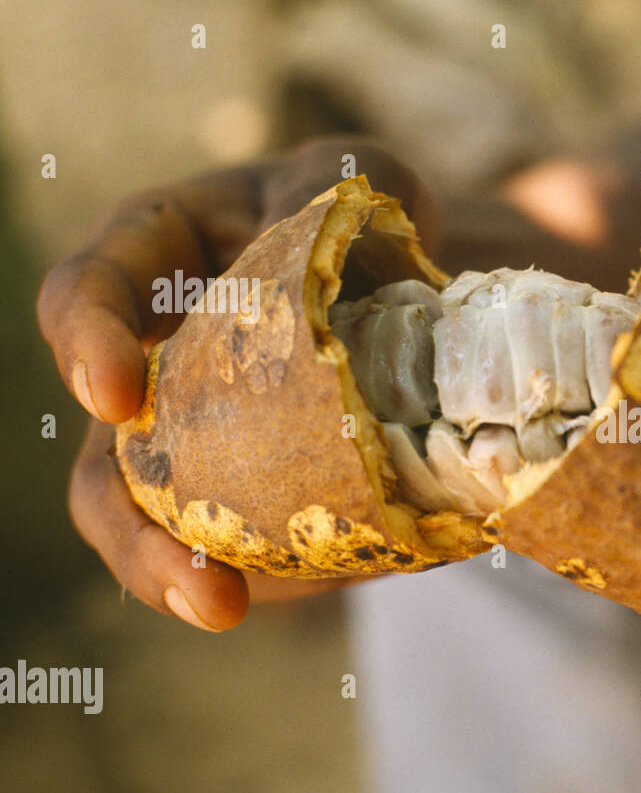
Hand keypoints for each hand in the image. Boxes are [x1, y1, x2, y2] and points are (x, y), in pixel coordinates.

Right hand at [38, 137, 438, 629]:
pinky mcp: (249, 495)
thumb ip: (338, 196)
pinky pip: (248, 546)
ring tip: (227, 610)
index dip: (88, 341)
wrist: (401, 290)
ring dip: (182, 577)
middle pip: (105, 462)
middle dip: (130, 528)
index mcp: (151, 262)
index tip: (114, 394)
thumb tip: (350, 260)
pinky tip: (330, 579)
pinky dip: (280, 574)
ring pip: (161, 528)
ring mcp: (196, 444)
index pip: (89, 293)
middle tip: (185, 574)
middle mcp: (155, 367)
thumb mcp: (349, 182)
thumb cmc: (354, 219)